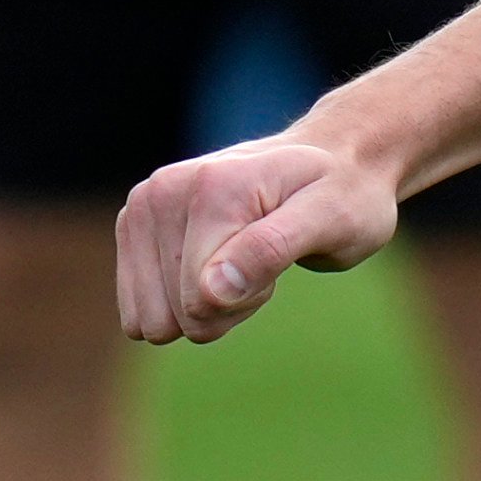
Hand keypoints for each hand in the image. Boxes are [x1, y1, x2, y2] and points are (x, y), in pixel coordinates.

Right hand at [115, 141, 401, 345]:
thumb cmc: (345, 194)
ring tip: (246, 257)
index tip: (281, 255)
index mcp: (211, 188)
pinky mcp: (134, 225)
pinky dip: (186, 298)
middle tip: (267, 258)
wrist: (335, 162)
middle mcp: (161, 192)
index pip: (200, 300)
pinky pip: (143, 308)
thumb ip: (271, 250)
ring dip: (206, 303)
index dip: (249, 298)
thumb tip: (209, 292)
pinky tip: (220, 262)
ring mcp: (141, 208)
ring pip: (154, 318)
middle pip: (173, 314)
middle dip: (226, 303)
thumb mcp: (334, 220)